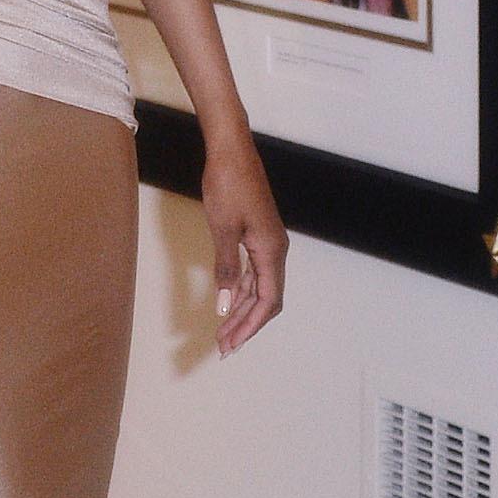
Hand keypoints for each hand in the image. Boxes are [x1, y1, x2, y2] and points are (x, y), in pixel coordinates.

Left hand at [203, 141, 288, 356]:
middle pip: (265, 299)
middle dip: (245, 323)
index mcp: (271, 251)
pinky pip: (252, 271)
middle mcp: (275, 250)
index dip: (250, 326)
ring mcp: (267, 242)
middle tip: (223, 346)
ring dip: (241, 309)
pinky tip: (228, 301)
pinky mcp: (257, 234)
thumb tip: (224, 306)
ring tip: (223, 330)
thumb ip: (226, 269)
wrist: (231, 151)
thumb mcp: (223, 229)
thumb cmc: (227, 185)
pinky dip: (240, 289)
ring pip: (258, 286)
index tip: (231, 344)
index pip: (267, 301)